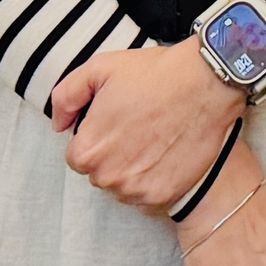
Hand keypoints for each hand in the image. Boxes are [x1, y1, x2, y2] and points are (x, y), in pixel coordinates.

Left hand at [50, 40, 244, 212]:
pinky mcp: (163, 196)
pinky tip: (169, 153)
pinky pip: (149, 196)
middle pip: (101, 173)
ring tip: (156, 140)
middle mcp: (107, 177)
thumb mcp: (100, 69)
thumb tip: (59, 124)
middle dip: (115, 154)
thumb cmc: (156, 74)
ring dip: (135, 170)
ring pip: (125, 186)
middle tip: (139, 127)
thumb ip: (66, 96)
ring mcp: (137, 190)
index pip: (79, 155)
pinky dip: (157, 179)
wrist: (207, 84)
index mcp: (87, 150)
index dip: (98, 135)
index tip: (118, 121)